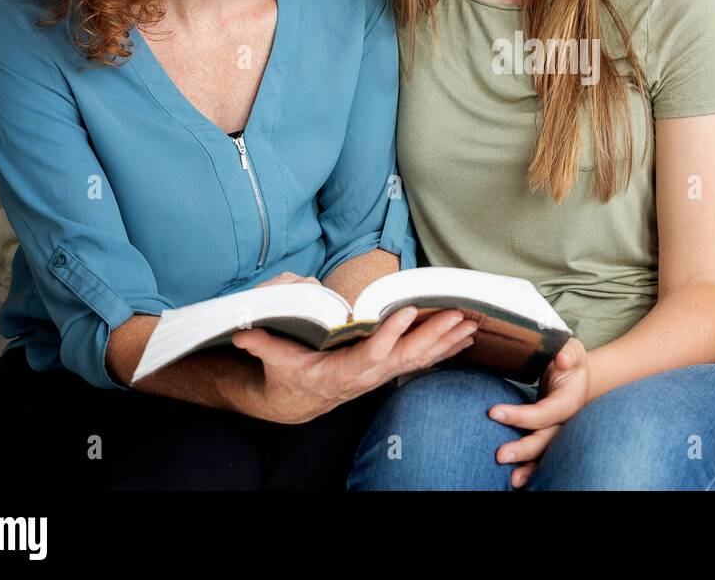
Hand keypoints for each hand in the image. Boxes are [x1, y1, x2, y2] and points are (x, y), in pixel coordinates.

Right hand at [232, 274, 477, 422]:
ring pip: (420, 359)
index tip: (407, 312)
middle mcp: (368, 376)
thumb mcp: (274, 360)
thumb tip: (243, 332)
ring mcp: (381, 376)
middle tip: (458, 314)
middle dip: (434, 336)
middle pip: (406, 357)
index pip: (370, 353)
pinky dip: (445, 349)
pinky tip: (466, 337)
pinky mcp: (389, 372)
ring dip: (447, 342)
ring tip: (471, 323)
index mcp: (342, 372)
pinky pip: (422, 361)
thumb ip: (263, 345)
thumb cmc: (288, 376)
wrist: (298, 401)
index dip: (390, 334)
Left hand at [488, 338, 588, 488]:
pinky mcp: (547, 437)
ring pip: (544, 454)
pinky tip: (515, 481)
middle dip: (524, 449)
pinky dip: (530, 469)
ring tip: (511, 481)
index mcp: (569, 401)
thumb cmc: (568, 361)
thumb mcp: (571, 350)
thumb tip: (561, 359)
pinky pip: (540, 457)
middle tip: (499, 456)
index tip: (493, 412)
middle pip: (546, 440)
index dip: (521, 416)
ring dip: (529, 468)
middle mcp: (565, 422)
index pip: (546, 413)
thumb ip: (568, 352)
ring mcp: (557, 432)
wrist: (574, 376)